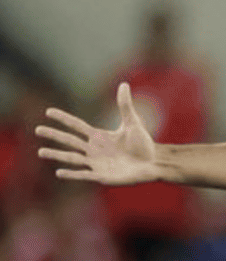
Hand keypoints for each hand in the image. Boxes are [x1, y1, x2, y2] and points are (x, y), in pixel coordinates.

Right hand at [37, 83, 162, 185]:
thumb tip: (124, 84)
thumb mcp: (133, 123)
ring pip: (73, 158)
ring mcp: (97, 163)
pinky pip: (84, 175)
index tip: (48, 111)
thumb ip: (125, 106)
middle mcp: (94, 149)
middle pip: (70, 141)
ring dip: (57, 155)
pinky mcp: (103, 176)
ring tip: (41, 152)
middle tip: (37, 130)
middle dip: (54, 135)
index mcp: (99, 137)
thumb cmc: (143, 145)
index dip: (64, 119)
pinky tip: (59, 172)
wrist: (153, 163)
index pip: (77, 125)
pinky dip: (72, 174)